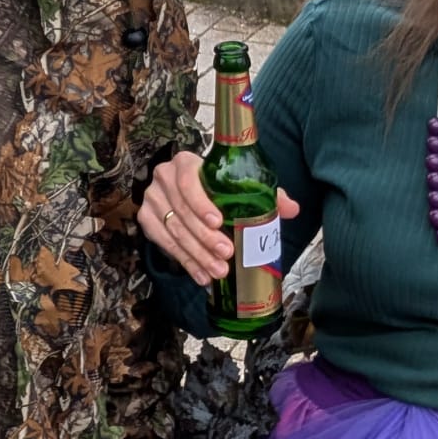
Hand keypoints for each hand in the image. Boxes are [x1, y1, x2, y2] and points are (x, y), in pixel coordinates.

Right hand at [138, 151, 299, 285]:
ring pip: (173, 230)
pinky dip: (184, 262)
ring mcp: (151, 198)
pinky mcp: (146, 219)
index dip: (201, 203)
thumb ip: (265, 195)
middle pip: (182, 210)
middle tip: (226, 254)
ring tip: (218, 271)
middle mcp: (163, 177)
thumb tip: (292, 208)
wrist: (188, 195)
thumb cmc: (217, 189)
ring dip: (196, 254)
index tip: (219, 222)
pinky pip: (162, 243)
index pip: (189, 180)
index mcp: (186, 163)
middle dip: (204, 237)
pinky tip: (201, 275)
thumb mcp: (240, 187)